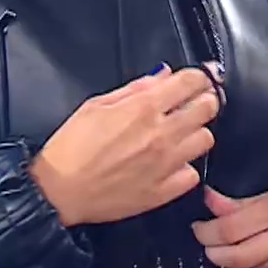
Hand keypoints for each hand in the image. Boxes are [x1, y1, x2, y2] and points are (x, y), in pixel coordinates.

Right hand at [29, 64, 221, 226]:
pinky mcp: (164, 191)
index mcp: (143, 108)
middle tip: (193, 103)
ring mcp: (165, 164)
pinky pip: (192, 174)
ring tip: (180, 134)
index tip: (201, 78)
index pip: (191, 82)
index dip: (201, 76)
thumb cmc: (70, 147)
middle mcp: (161, 134)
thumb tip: (163, 75)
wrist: (59, 192)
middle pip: (207, 108)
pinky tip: (171, 164)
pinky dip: (185, 167)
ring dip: (196, 133)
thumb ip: (135, 88)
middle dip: (204, 100)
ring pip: (205, 140)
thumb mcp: (96, 105)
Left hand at [193, 169, 267, 267]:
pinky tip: (250, 251)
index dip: (207, 227)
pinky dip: (256, 262)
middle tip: (202, 238)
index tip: (200, 217)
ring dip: (231, 259)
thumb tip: (214, 203)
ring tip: (220, 245)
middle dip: (212, 250)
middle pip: (238, 256)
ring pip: (254, 266)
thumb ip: (251, 198)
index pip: (232, 227)